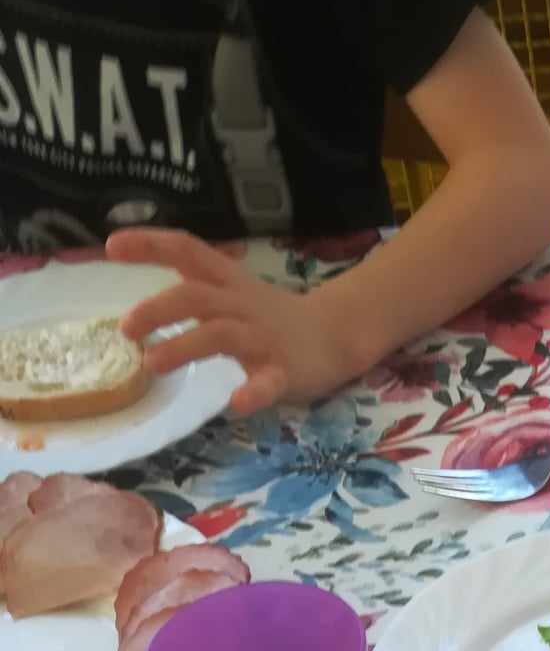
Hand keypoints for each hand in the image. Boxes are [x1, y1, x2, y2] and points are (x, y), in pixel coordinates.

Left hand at [107, 229, 354, 413]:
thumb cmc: (274, 318)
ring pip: (220, 334)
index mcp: (228, 281)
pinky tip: (235, 406)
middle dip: (157, 309)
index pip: (187, 249)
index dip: (151, 243)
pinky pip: (268, 382)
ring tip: (152, 363)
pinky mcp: (284, 370)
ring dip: (183, 346)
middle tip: (125, 329)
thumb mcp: (234, 292)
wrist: (336, 335)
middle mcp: (241, 304)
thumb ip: (196, 288)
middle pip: (195, 296)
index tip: (111, 246)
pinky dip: (253, 394)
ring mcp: (263, 337)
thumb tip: (143, 299)